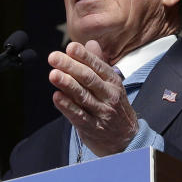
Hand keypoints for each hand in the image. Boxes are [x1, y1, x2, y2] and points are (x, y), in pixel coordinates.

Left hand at [48, 40, 138, 156]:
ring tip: (53, 75)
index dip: (83, 56)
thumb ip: (98, 63)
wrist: (128, 139)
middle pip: (89, 79)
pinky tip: (57, 97)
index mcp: (113, 82)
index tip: (70, 47)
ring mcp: (101, 112)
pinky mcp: (93, 128)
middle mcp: (109, 95)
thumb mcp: (112, 83)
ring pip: (83, 96)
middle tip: (54, 57)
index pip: (97, 66)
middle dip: (70, 66)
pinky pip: (79, 115)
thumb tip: (90, 42)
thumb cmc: (116, 108)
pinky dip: (68, 106)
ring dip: (67, 84)